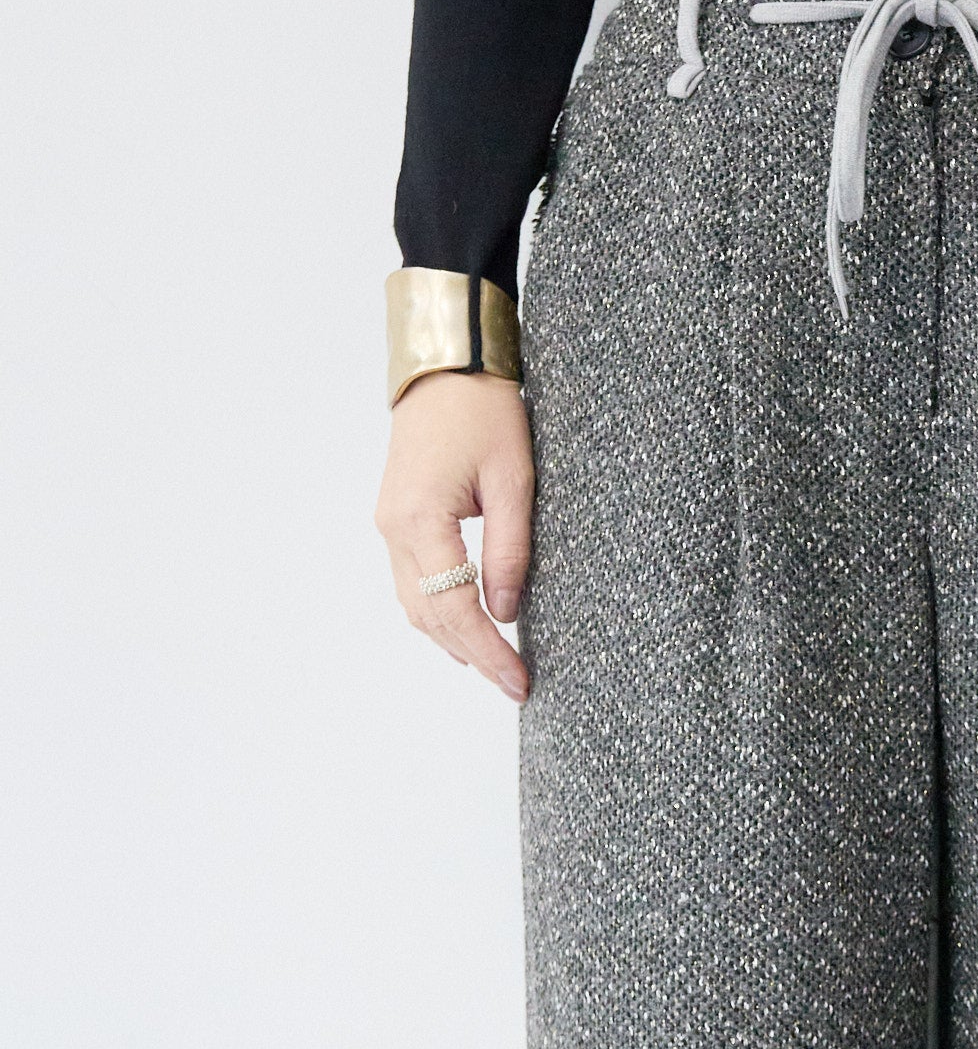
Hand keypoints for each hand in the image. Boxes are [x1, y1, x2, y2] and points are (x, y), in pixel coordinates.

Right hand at [375, 372, 533, 702]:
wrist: (445, 364)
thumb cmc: (483, 410)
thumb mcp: (513, 480)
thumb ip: (509, 550)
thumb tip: (505, 612)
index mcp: (420, 519)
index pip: (453, 608)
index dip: (488, 651)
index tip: (518, 682)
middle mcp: (394, 528)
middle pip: (429, 616)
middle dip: (474, 655)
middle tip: (515, 685)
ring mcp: (389, 524)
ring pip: (414, 605)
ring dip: (453, 640)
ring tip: (495, 666)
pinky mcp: (395, 518)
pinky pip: (411, 582)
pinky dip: (438, 612)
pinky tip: (466, 629)